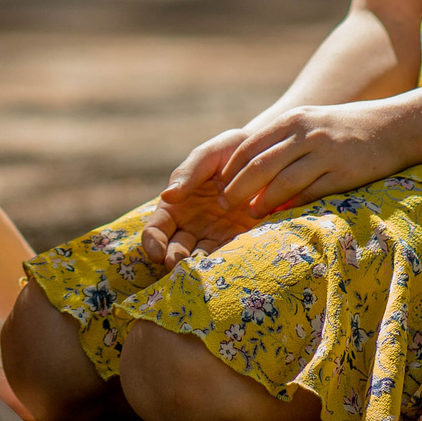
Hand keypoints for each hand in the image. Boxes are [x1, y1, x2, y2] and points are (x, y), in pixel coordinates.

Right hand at [141, 126, 282, 269]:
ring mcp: (217, 234)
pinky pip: (231, 254)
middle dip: (174, 259)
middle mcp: (193, 225)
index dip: (153, 243)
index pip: (157, 229)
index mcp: (177, 205)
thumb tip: (167, 195)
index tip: (157, 253)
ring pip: (202, 257)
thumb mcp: (207, 156)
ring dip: (199, 267)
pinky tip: (226, 265)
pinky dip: (226, 262)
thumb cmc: (230, 150)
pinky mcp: (242, 238)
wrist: (268, 154)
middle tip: (178, 264)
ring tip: (201, 270)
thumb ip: (187, 174)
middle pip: (176, 249)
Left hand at [144, 102, 412, 266]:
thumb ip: (280, 142)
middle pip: (259, 165)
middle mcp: (305, 134)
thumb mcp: (307, 124)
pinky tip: (280, 217)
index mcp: (292, 120)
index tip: (217, 187)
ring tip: (248, 215)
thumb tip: (247, 167)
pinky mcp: (343, 173)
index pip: (249, 146)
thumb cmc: (342, 129)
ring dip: (261, 202)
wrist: (393, 126)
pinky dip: (291, 206)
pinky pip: (310, 193)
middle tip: (224, 206)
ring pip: (282, 181)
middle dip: (237, 188)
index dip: (229, 169)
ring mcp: (325, 153)